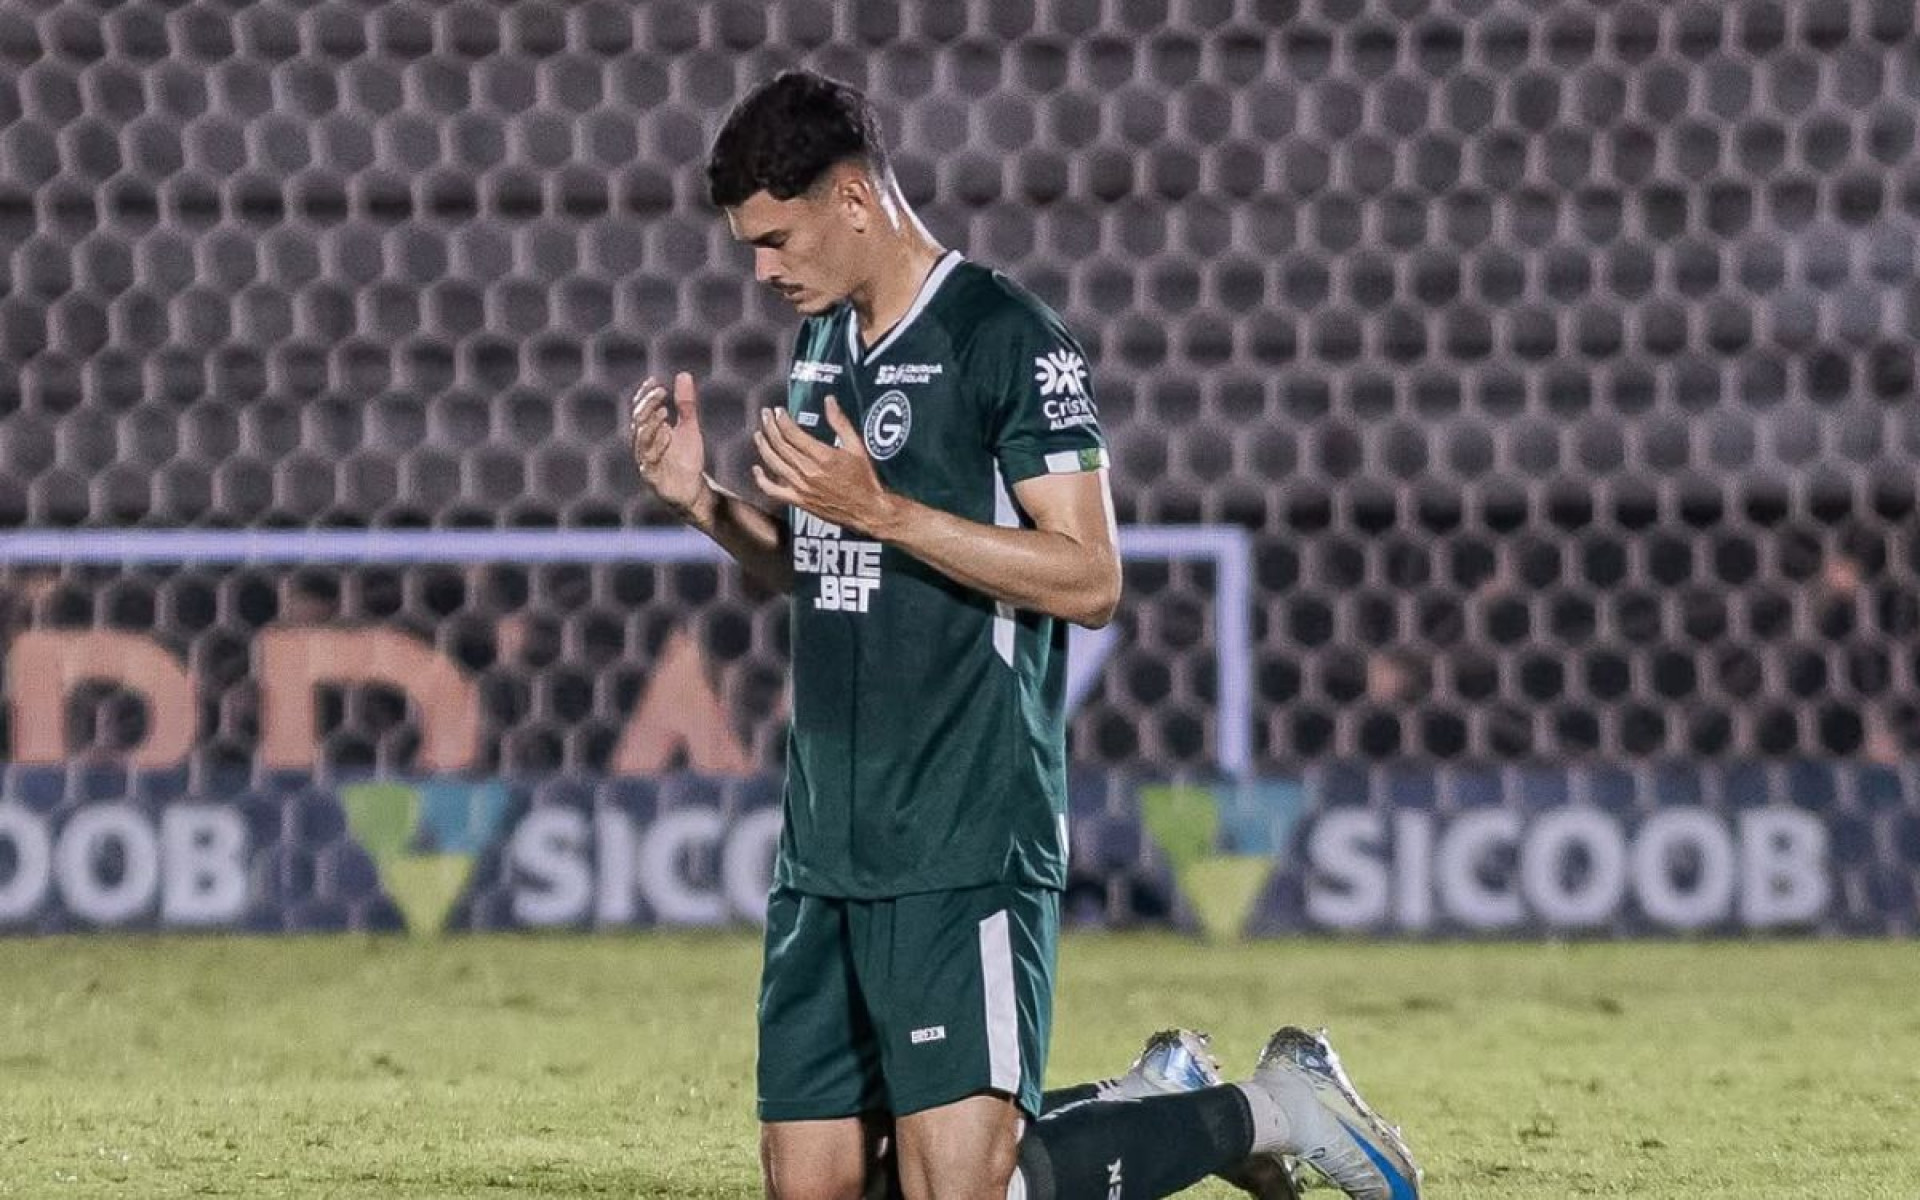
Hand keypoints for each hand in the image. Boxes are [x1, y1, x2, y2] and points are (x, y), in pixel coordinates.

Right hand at [628, 372, 711, 518]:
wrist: (692, 490)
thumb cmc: (687, 458)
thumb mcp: (689, 427)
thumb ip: (685, 404)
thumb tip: (683, 374)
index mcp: (648, 432)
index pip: (641, 409)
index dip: (644, 395)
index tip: (654, 380)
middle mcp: (643, 445)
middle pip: (638, 421)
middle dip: (648, 405)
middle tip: (661, 392)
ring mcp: (646, 461)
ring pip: (642, 440)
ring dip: (651, 425)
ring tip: (663, 411)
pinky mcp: (653, 478)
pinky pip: (650, 461)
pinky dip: (658, 447)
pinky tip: (668, 434)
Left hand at [751, 397, 896, 535]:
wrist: (867, 510)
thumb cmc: (864, 479)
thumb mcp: (856, 447)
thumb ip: (840, 422)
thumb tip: (829, 401)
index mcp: (822, 456)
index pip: (792, 433)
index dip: (782, 419)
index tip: (778, 411)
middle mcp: (808, 471)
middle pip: (780, 445)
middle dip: (770, 427)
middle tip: (765, 415)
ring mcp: (801, 487)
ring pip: (773, 463)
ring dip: (763, 446)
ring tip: (759, 434)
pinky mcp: (798, 500)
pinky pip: (773, 490)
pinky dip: (761, 480)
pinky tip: (757, 469)